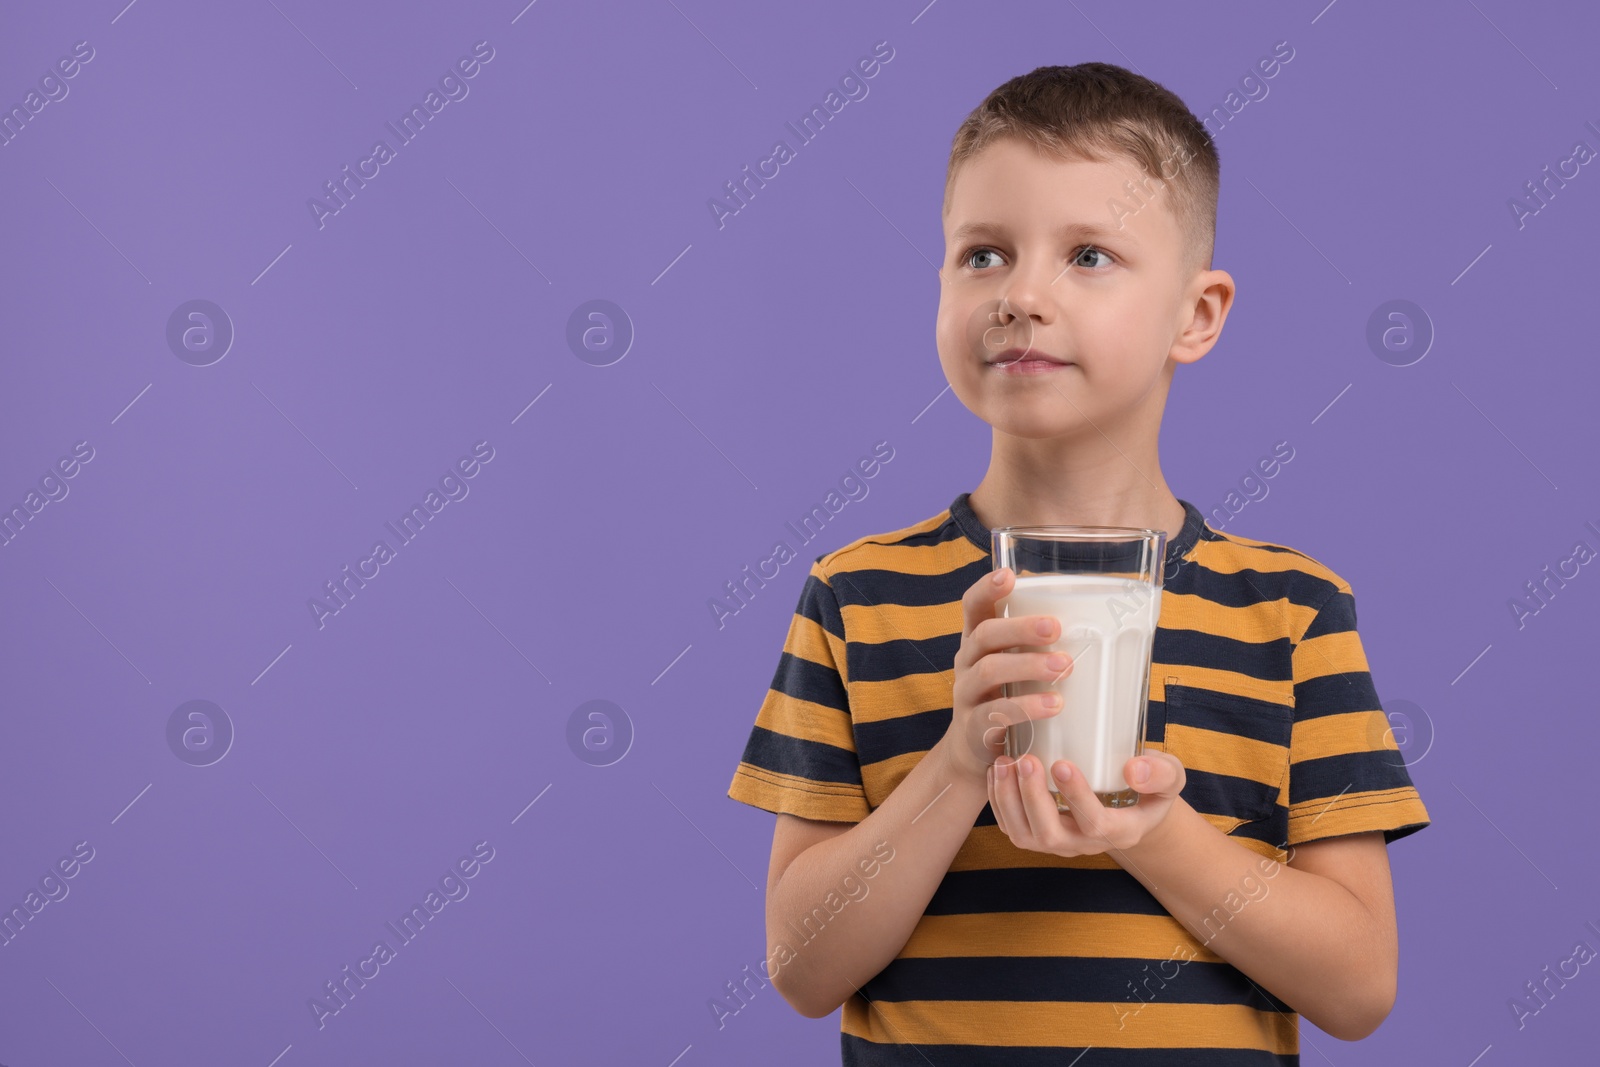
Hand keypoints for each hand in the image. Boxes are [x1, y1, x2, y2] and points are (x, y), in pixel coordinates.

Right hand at [937, 566, 1073, 781]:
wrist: (975, 753)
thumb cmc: (1008, 697)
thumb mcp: (1016, 667)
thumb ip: (1043, 648)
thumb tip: (1109, 626)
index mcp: (978, 641)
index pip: (974, 606)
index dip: (987, 588)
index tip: (1009, 575)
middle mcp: (966, 662)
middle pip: (985, 635)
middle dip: (1021, 628)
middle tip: (1056, 627)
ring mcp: (966, 694)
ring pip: (989, 671)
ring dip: (1029, 665)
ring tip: (1064, 666)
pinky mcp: (973, 727)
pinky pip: (996, 712)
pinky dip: (1026, 706)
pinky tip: (1054, 705)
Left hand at [987, 749, 1186, 856]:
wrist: (1132, 804)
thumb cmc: (1151, 785)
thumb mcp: (1172, 776)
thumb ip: (1162, 773)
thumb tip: (1134, 769)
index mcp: (1121, 831)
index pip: (1096, 824)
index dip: (1077, 797)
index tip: (1062, 763)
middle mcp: (1086, 844)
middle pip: (1052, 835)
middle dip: (1034, 798)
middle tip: (1026, 759)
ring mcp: (1060, 843)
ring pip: (1025, 836)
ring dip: (1009, 800)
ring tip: (1005, 762)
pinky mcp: (1038, 835)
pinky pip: (1011, 828)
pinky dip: (999, 800)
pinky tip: (997, 770)